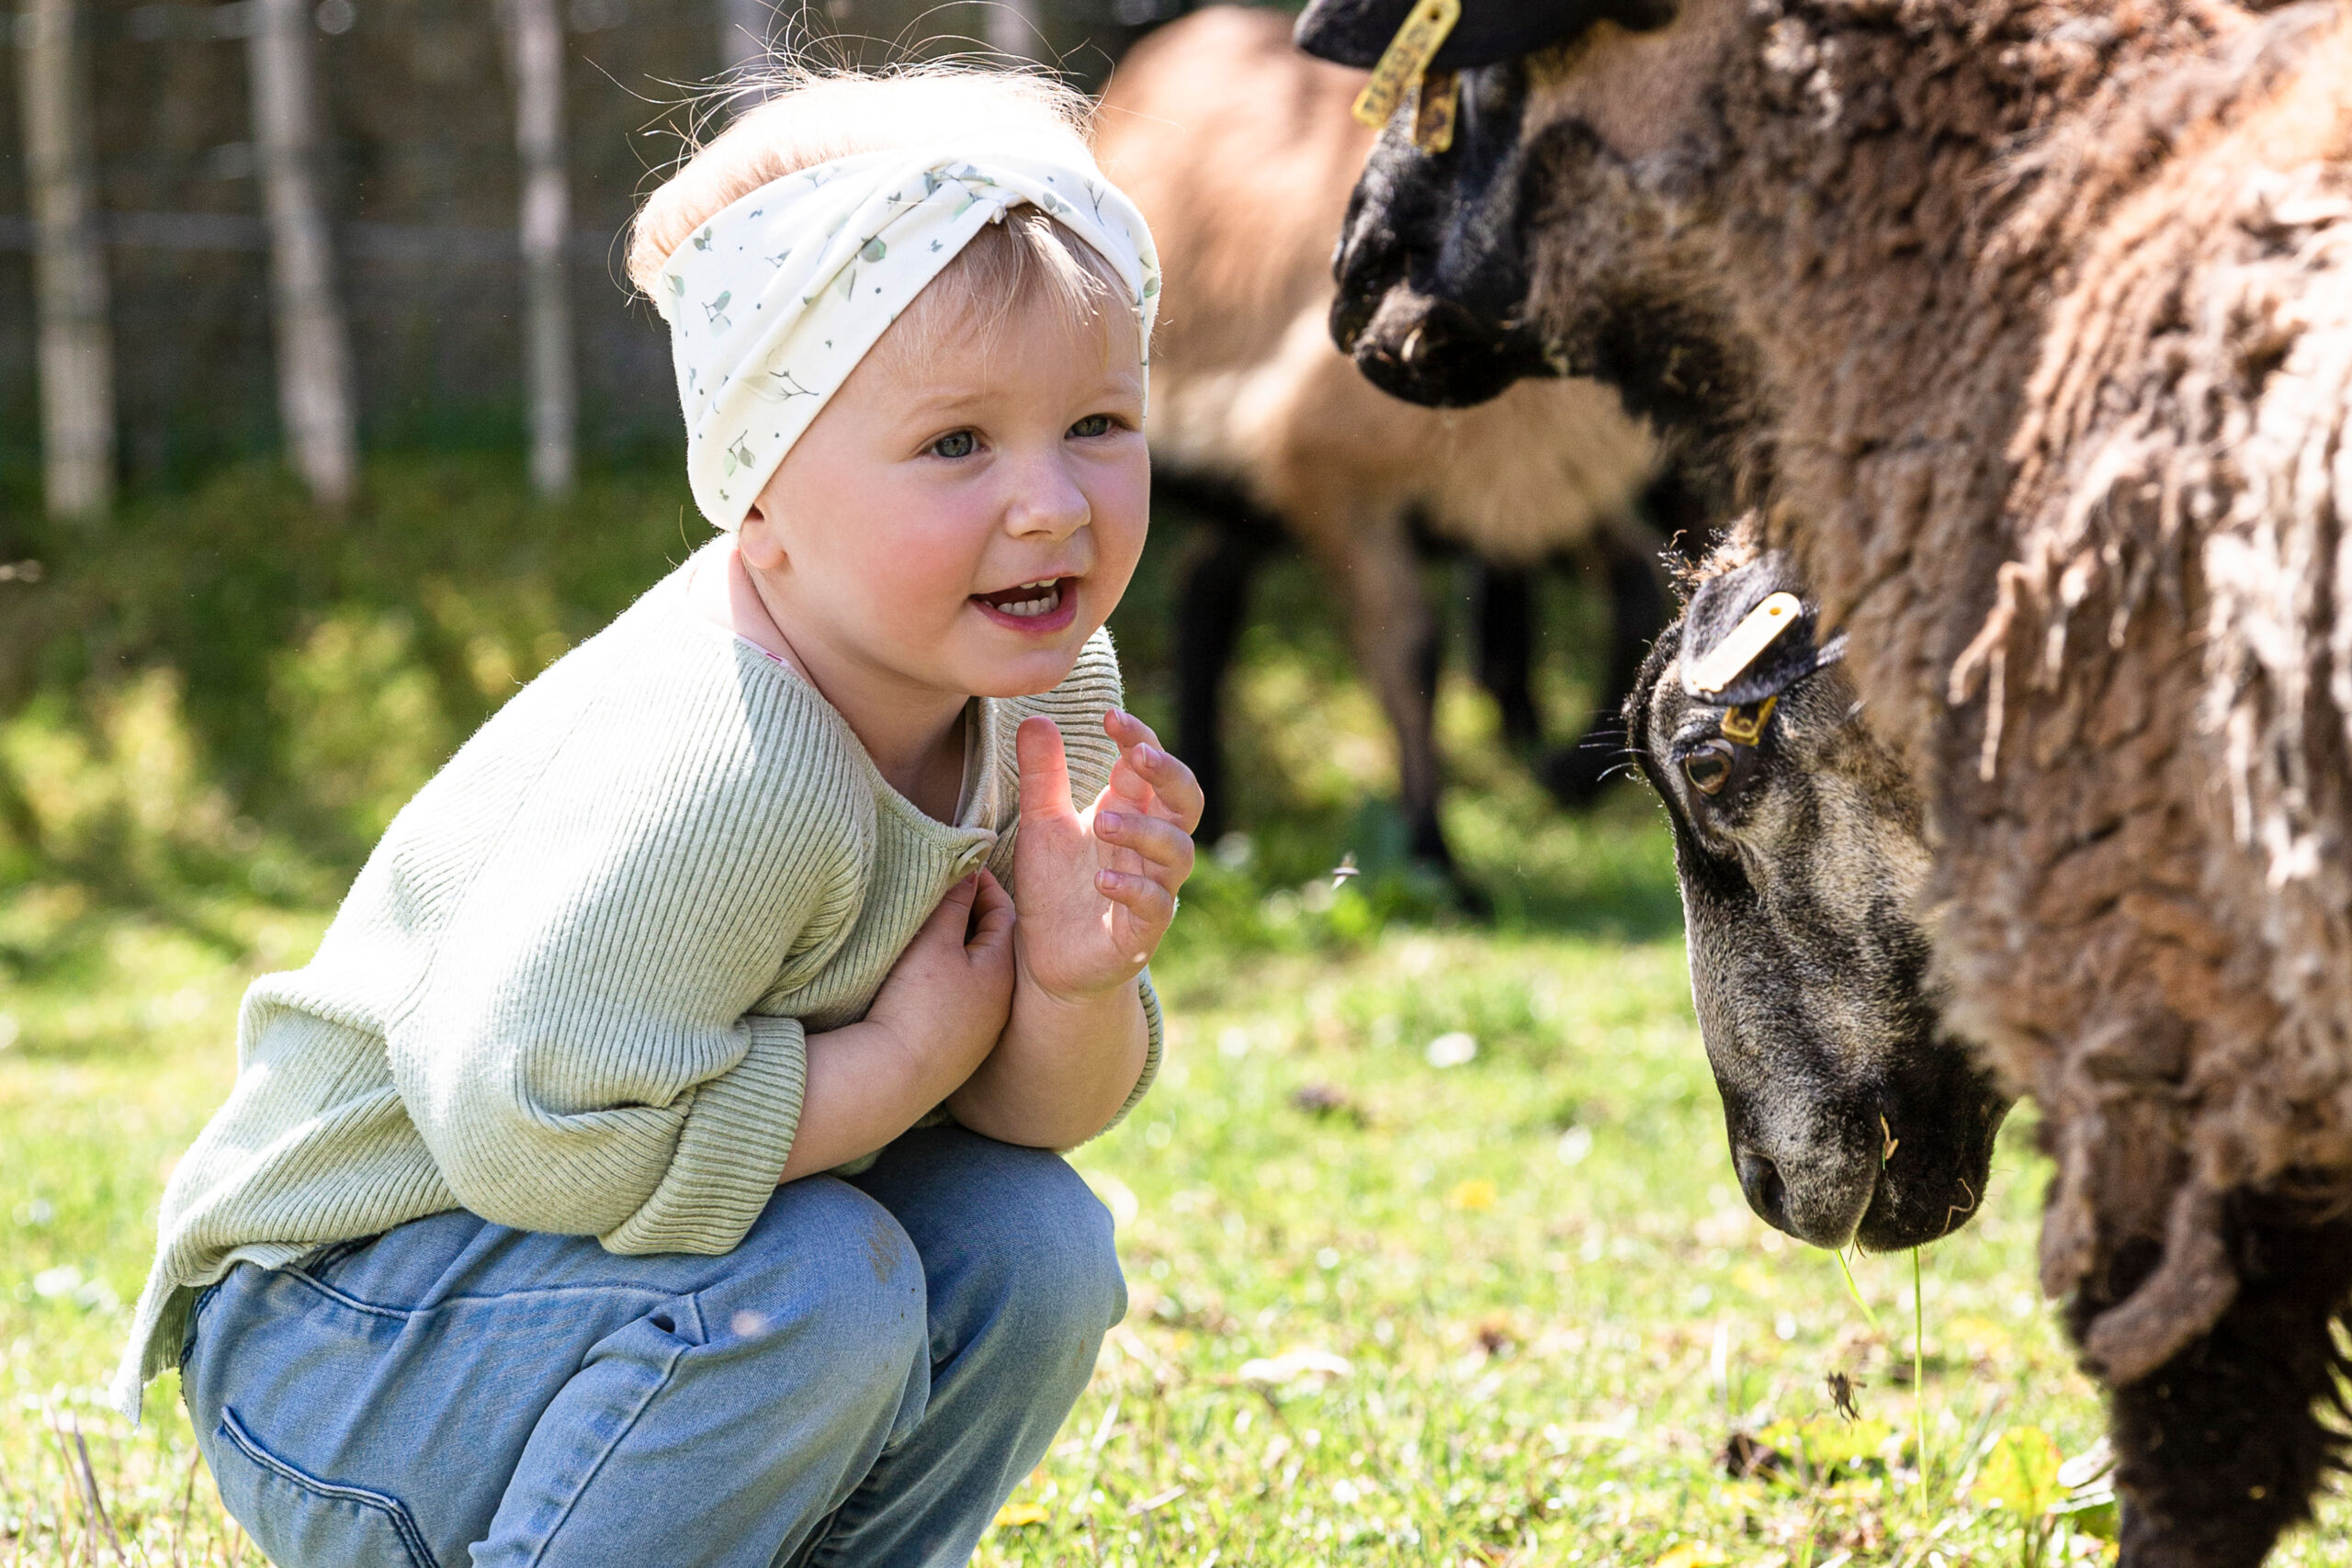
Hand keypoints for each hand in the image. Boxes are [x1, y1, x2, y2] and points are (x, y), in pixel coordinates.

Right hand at [864, 871, 1015, 1085]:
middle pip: (993, 944)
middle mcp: (1003, 1002)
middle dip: (970, 916)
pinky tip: (923, 979)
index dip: (984, 886)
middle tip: (942, 895)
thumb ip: (952, 904)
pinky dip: (950, 981)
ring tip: (929, 932)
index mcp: (1004, 970)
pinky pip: (962, 1002)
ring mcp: (983, 1031)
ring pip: (977, 975)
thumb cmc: (917, 1006)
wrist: (893, 1080)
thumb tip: (968, 873)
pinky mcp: (960, 1051)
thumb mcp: (934, 944)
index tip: (962, 869)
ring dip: (959, 950)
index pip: (1005, 913)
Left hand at [1011, 710, 1203, 1002]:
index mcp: (1131, 813)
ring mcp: (1153, 888)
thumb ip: (1041, 775)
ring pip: (1178, 851)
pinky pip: (1156, 905)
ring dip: (1145, 832)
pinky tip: (1102, 880)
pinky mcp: (1142, 931)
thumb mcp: (1041, 824)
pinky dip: (1133, 889)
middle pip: (1186, 801)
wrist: (1048, 959)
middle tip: (1135, 756)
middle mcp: (1150, 847)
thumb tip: (1035, 718)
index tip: (1111, 716)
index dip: (1139, 739)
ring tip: (1102, 823)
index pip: (1150, 767)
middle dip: (1168, 773)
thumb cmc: (1055, 887)